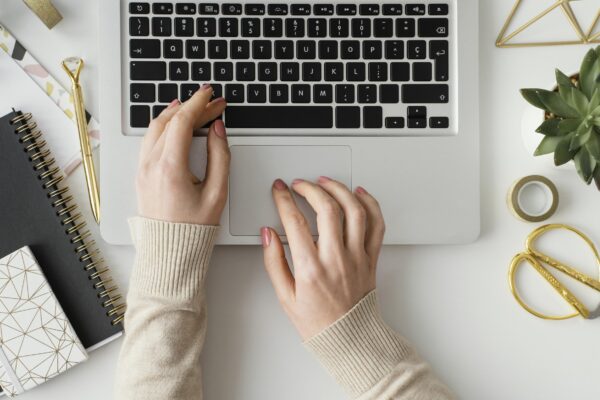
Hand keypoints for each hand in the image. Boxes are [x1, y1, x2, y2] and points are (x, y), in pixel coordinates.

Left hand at [136, 85, 228, 224]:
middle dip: (191, 106)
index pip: (182, 122)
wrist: (170, 252)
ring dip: (174, 113)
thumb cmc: (193, 228)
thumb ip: (220, 156)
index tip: (212, 95)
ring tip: (193, 107)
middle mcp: (151, 165)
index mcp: (170, 167)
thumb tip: (217, 130)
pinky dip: (163, 126)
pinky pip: (149, 140)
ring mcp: (143, 169)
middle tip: (212, 102)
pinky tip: (174, 124)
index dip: (199, 104)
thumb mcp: (217, 193)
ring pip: (155, 128)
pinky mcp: (141, 174)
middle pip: (168, 120)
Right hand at [261, 177, 384, 339]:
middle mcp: (336, 259)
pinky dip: (370, 204)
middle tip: (300, 184)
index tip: (279, 190)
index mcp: (311, 269)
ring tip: (326, 182)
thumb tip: (268, 234)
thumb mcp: (285, 296)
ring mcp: (357, 257)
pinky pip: (376, 225)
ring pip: (354, 210)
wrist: (350, 340)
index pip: (294, 222)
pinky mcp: (371, 258)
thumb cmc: (318, 323)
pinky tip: (359, 194)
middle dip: (310, 188)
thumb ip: (274, 262)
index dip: (284, 199)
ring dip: (339, 190)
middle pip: (326, 209)